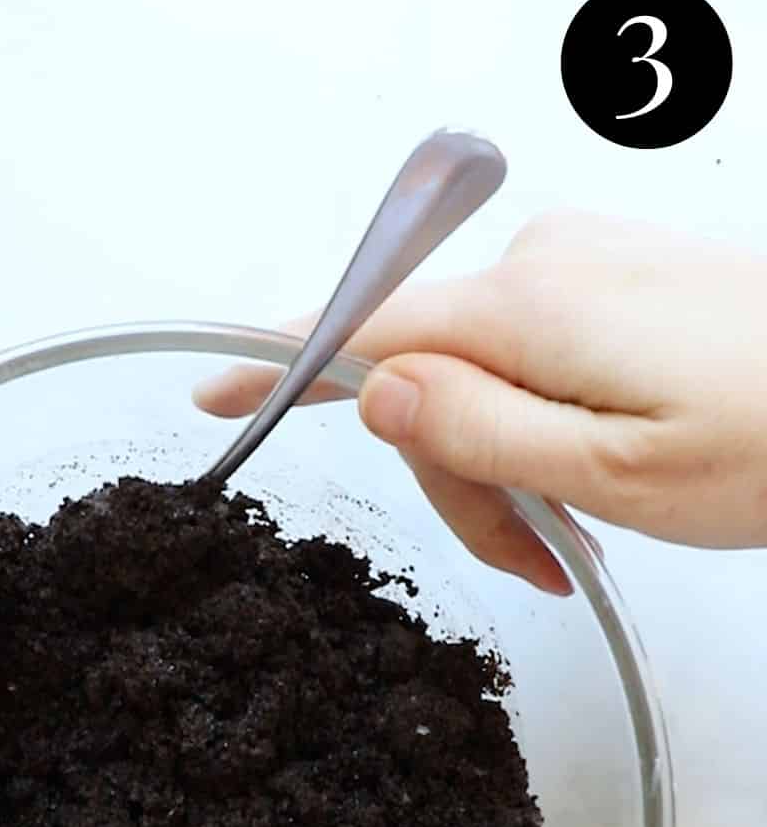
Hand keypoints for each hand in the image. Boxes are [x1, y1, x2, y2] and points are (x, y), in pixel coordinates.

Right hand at [195, 212, 766, 591]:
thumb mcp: (615, 471)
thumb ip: (481, 429)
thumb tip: (373, 392)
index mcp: (529, 309)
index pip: (368, 331)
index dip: (281, 368)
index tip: (212, 388)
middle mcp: (543, 265)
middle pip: (429, 376)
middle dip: (460, 478)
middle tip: (538, 561)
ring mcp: (581, 264)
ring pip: (479, 376)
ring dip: (507, 463)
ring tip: (582, 536)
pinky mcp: (612, 279)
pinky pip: (530, 353)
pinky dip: (540, 424)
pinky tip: (595, 475)